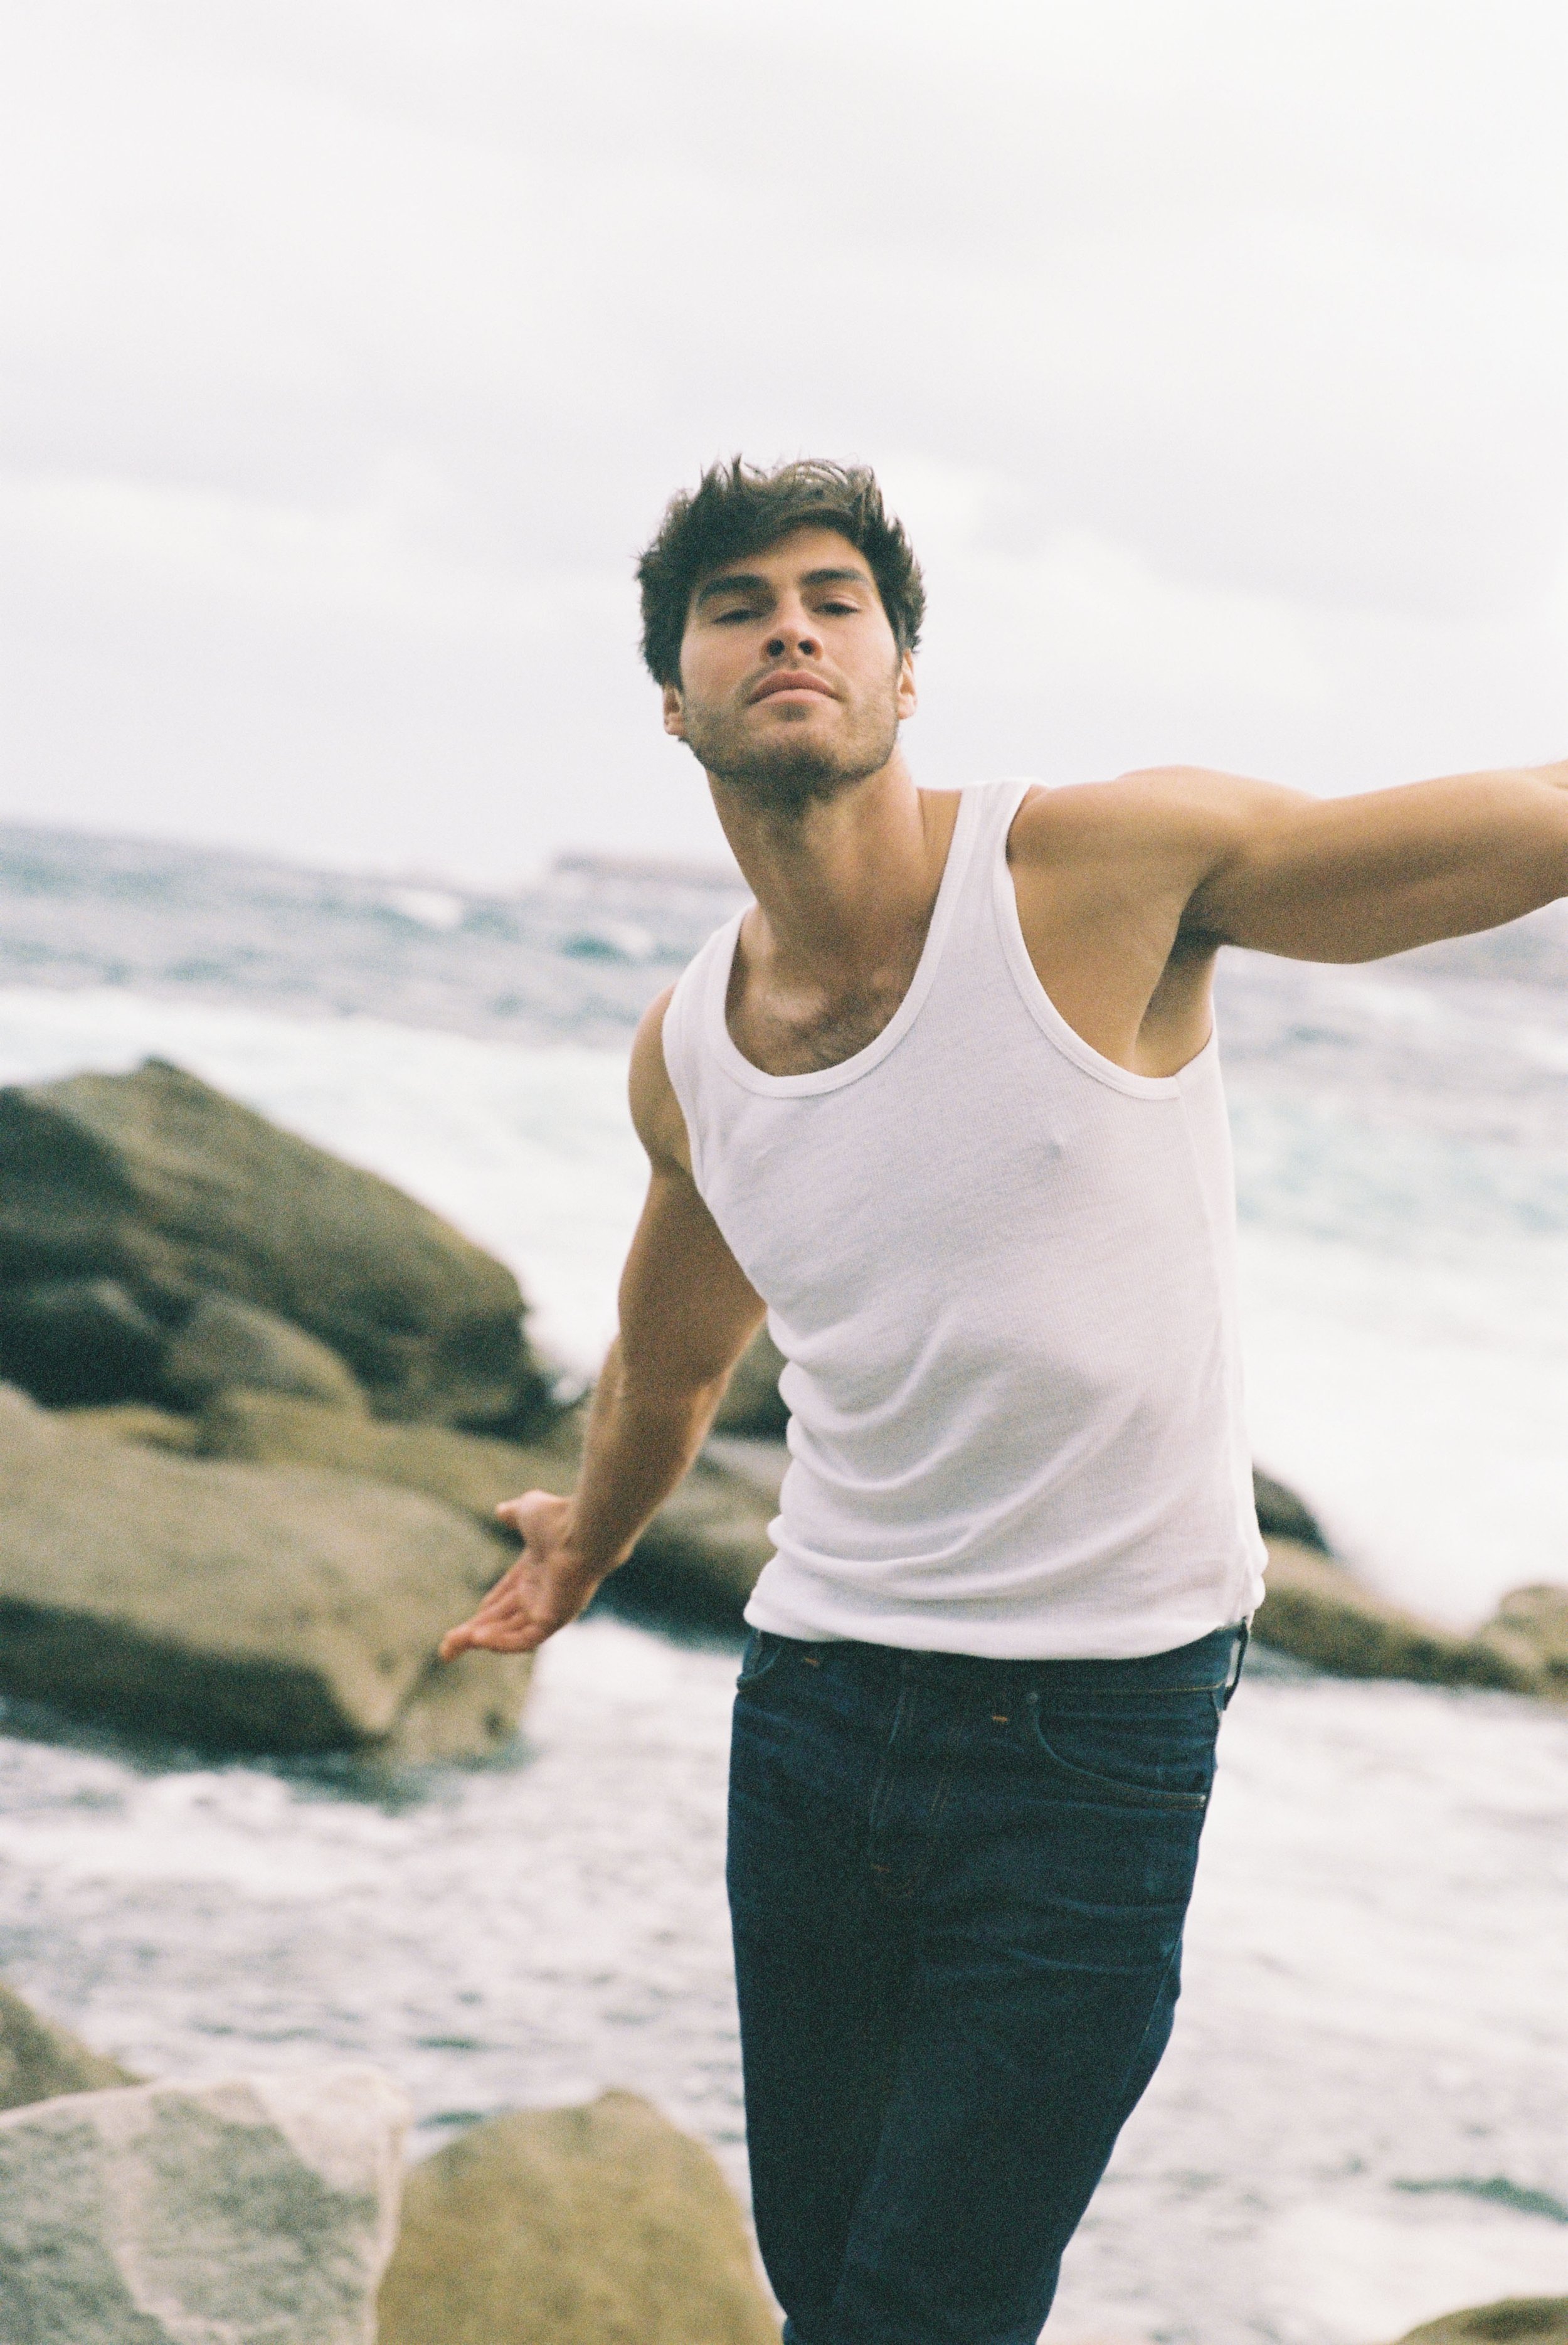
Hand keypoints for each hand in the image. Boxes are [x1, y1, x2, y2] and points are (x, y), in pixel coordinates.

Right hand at [438, 1491, 604, 1659]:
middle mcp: (541, 1593)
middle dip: (472, 1634)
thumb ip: (513, 1514)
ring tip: (450, 1648)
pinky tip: (477, 1641)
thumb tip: (501, 1510)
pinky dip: (501, 1643)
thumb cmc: (557, 1518)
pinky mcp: (554, 1620)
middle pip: (502, 1620)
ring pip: (508, 1633)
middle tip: (445, 1649)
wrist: (582, 1529)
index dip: (486, 1611)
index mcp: (535, 1571)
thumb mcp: (526, 1511)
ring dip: (480, 1641)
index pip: (505, 1597)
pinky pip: (525, 1640)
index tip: (465, 1626)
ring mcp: (548, 1608)